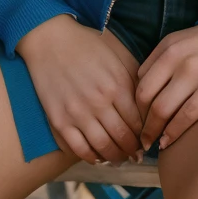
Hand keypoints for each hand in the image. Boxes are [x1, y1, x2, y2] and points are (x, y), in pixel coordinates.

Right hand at [16, 14, 143, 164]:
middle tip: (136, 154)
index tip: (147, 138)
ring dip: (115, 157)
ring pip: (104, 147)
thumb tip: (147, 100)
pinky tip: (98, 157)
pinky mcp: (60, 120)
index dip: (145, 133)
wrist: (50, 39)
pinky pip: (79, 149)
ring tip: (120, 158)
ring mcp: (78, 113)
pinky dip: (92, 158)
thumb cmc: (85, 44)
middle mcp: (100, 102)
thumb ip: (133, 77)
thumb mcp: (116, 54)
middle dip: (133, 150)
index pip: (138, 120)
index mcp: (117, 84)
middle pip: (123, 137)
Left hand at [135, 8, 197, 150]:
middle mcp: (177, 57)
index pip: (140, 81)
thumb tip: (151, 92)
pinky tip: (170, 141)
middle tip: (142, 138)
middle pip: (146, 98)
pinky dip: (174, 132)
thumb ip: (167, 60)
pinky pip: (187, 115)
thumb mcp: (188, 40)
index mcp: (168, 45)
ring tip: (153, 144)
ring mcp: (196, 71)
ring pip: (162, 109)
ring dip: (153, 131)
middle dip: (141, 122)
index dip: (137, 105)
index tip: (140, 120)